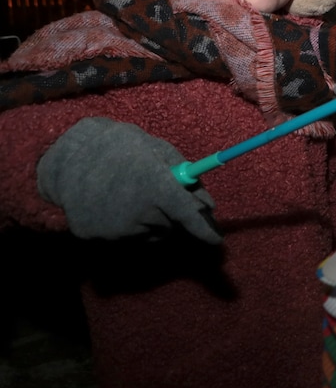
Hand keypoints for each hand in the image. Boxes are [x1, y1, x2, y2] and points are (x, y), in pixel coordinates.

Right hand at [36, 117, 221, 243]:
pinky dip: (125, 226)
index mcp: (155, 186)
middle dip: (170, 214)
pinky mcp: (94, 236)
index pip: (187, 215)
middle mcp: (136, 211)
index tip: (216, 240)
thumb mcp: (158, 151)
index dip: (203, 229)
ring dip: (148, 221)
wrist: (67, 155)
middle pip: (169, 226)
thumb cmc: (120, 147)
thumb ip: (186, 178)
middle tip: (157, 196)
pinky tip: (112, 205)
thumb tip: (207, 205)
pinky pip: (123, 237)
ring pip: (147, 234)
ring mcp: (114, 227)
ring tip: (130, 195)